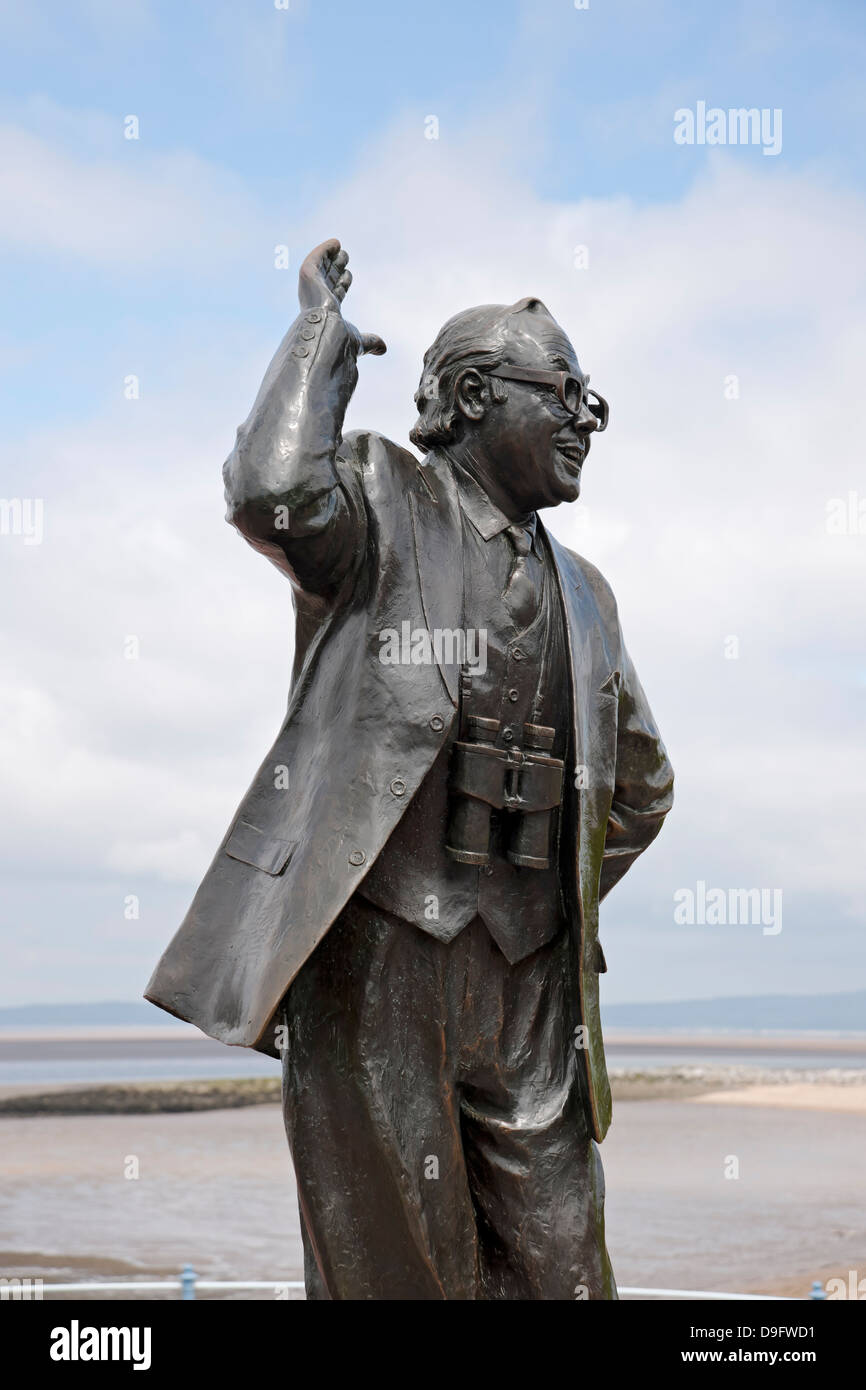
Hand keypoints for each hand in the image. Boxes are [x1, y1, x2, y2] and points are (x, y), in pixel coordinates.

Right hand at [298, 239, 385, 355]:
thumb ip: (370, 341)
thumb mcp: (359, 341)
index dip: (342, 285)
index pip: (334, 295)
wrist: (327, 333)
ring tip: (340, 247)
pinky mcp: (307, 276)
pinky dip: (323, 250)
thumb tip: (384, 348)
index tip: (349, 276)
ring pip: (322, 268)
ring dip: (330, 258)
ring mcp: (311, 287)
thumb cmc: (340, 340)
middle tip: (345, 257)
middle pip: (328, 280)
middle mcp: (317, 300)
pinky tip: (335, 242)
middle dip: (336, 269)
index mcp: (326, 313)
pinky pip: (314, 259)